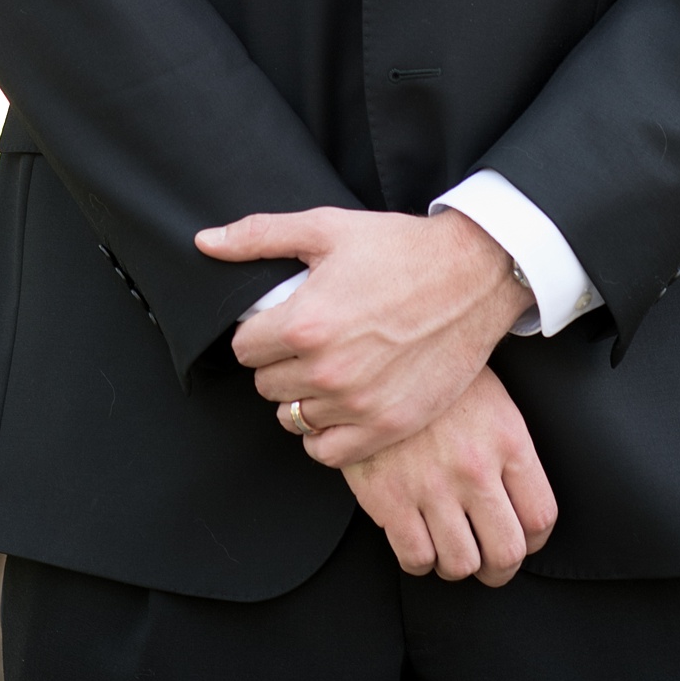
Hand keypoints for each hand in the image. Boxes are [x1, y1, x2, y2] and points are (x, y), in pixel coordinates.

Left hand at [194, 205, 532, 463]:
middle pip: (266, 386)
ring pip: (294, 419)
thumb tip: (205, 242)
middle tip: (310, 340)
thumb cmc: (399, 248)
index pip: (244, 349)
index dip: (260, 331)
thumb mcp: (327, 228)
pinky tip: (341, 401)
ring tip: (329, 367)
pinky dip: (326, 432)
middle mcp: (327, 371)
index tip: (284, 319)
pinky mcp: (388, 426)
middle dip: (279, 362)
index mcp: (305, 323)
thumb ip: (259, 236)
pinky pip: (326, 452)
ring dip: (303, 396)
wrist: (473, 275)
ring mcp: (359, 405)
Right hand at [342, 368, 556, 586]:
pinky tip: (419, 539)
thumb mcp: (492, 399)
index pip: (540, 517)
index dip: (533, 541)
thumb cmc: (438, 379)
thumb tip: (523, 501)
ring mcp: (431, 485)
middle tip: (488, 561)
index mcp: (507, 439)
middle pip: (506, 553)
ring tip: (450, 547)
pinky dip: (420, 560)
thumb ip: (511, 450)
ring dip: (457, 563)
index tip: (521, 539)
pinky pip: (415, 558)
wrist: (376, 357)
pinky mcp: (389, 498)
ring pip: (460, 564)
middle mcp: (474, 467)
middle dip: (499, 568)